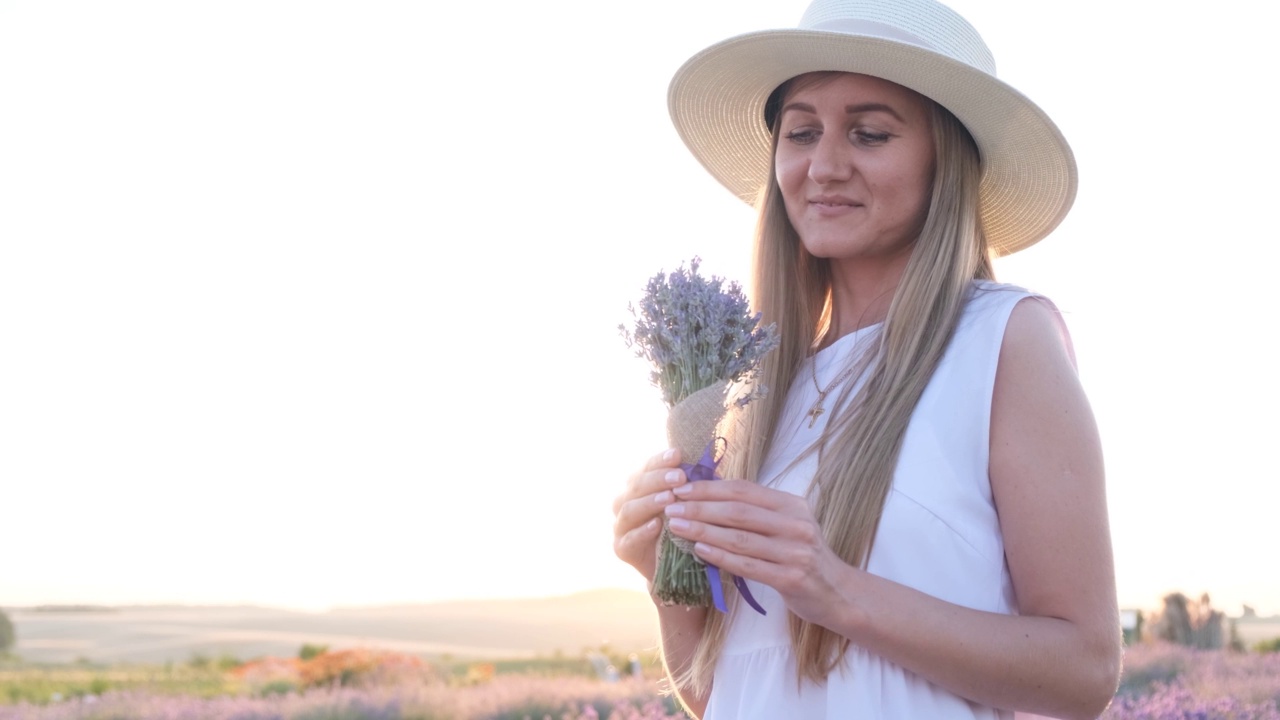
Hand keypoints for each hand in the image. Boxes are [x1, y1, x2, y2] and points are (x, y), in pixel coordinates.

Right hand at [612, 448, 687, 584]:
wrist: (675, 567)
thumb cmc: (682, 527)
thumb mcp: (687, 504)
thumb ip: (689, 486)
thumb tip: (705, 464)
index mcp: (638, 487)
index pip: (646, 468)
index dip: (660, 460)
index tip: (678, 454)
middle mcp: (625, 503)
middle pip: (636, 486)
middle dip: (657, 479)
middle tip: (679, 477)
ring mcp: (621, 526)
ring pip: (629, 509)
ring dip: (649, 502)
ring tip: (669, 498)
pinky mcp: (622, 548)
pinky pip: (630, 538)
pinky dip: (642, 531)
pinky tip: (657, 525)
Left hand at [663, 479, 854, 627]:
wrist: (838, 594)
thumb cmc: (803, 557)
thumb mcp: (786, 526)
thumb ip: (756, 511)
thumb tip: (709, 494)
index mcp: (792, 505)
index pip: (743, 490)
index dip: (709, 488)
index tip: (680, 488)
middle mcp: (796, 524)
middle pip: (738, 511)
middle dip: (700, 508)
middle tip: (671, 507)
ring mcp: (796, 551)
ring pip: (740, 538)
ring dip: (703, 531)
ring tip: (677, 527)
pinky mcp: (792, 578)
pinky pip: (748, 565)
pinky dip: (721, 556)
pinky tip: (699, 550)